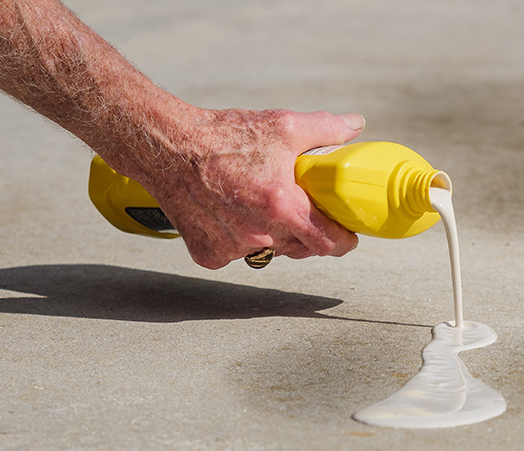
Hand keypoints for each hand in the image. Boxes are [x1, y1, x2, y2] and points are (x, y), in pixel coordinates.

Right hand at [137, 108, 365, 268]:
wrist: (168, 147)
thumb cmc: (225, 137)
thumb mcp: (283, 126)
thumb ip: (325, 128)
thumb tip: (355, 124)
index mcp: (284, 208)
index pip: (328, 243)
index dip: (343, 241)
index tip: (347, 236)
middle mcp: (260, 234)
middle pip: (301, 249)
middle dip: (309, 234)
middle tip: (305, 213)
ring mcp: (233, 248)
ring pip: (269, 251)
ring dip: (273, 235)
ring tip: (263, 206)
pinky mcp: (208, 254)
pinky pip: (235, 254)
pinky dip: (238, 239)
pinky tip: (232, 214)